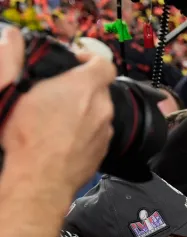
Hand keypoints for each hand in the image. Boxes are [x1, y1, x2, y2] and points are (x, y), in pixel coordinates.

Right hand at [0, 27, 114, 193]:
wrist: (40, 180)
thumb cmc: (25, 135)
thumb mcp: (11, 91)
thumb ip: (12, 59)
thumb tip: (12, 37)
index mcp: (85, 87)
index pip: (104, 63)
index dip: (90, 59)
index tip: (74, 63)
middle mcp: (102, 108)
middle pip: (99, 89)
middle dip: (80, 87)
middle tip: (55, 92)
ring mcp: (106, 131)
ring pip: (98, 112)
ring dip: (83, 110)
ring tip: (56, 118)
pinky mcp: (103, 151)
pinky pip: (97, 132)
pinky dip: (85, 130)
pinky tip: (63, 137)